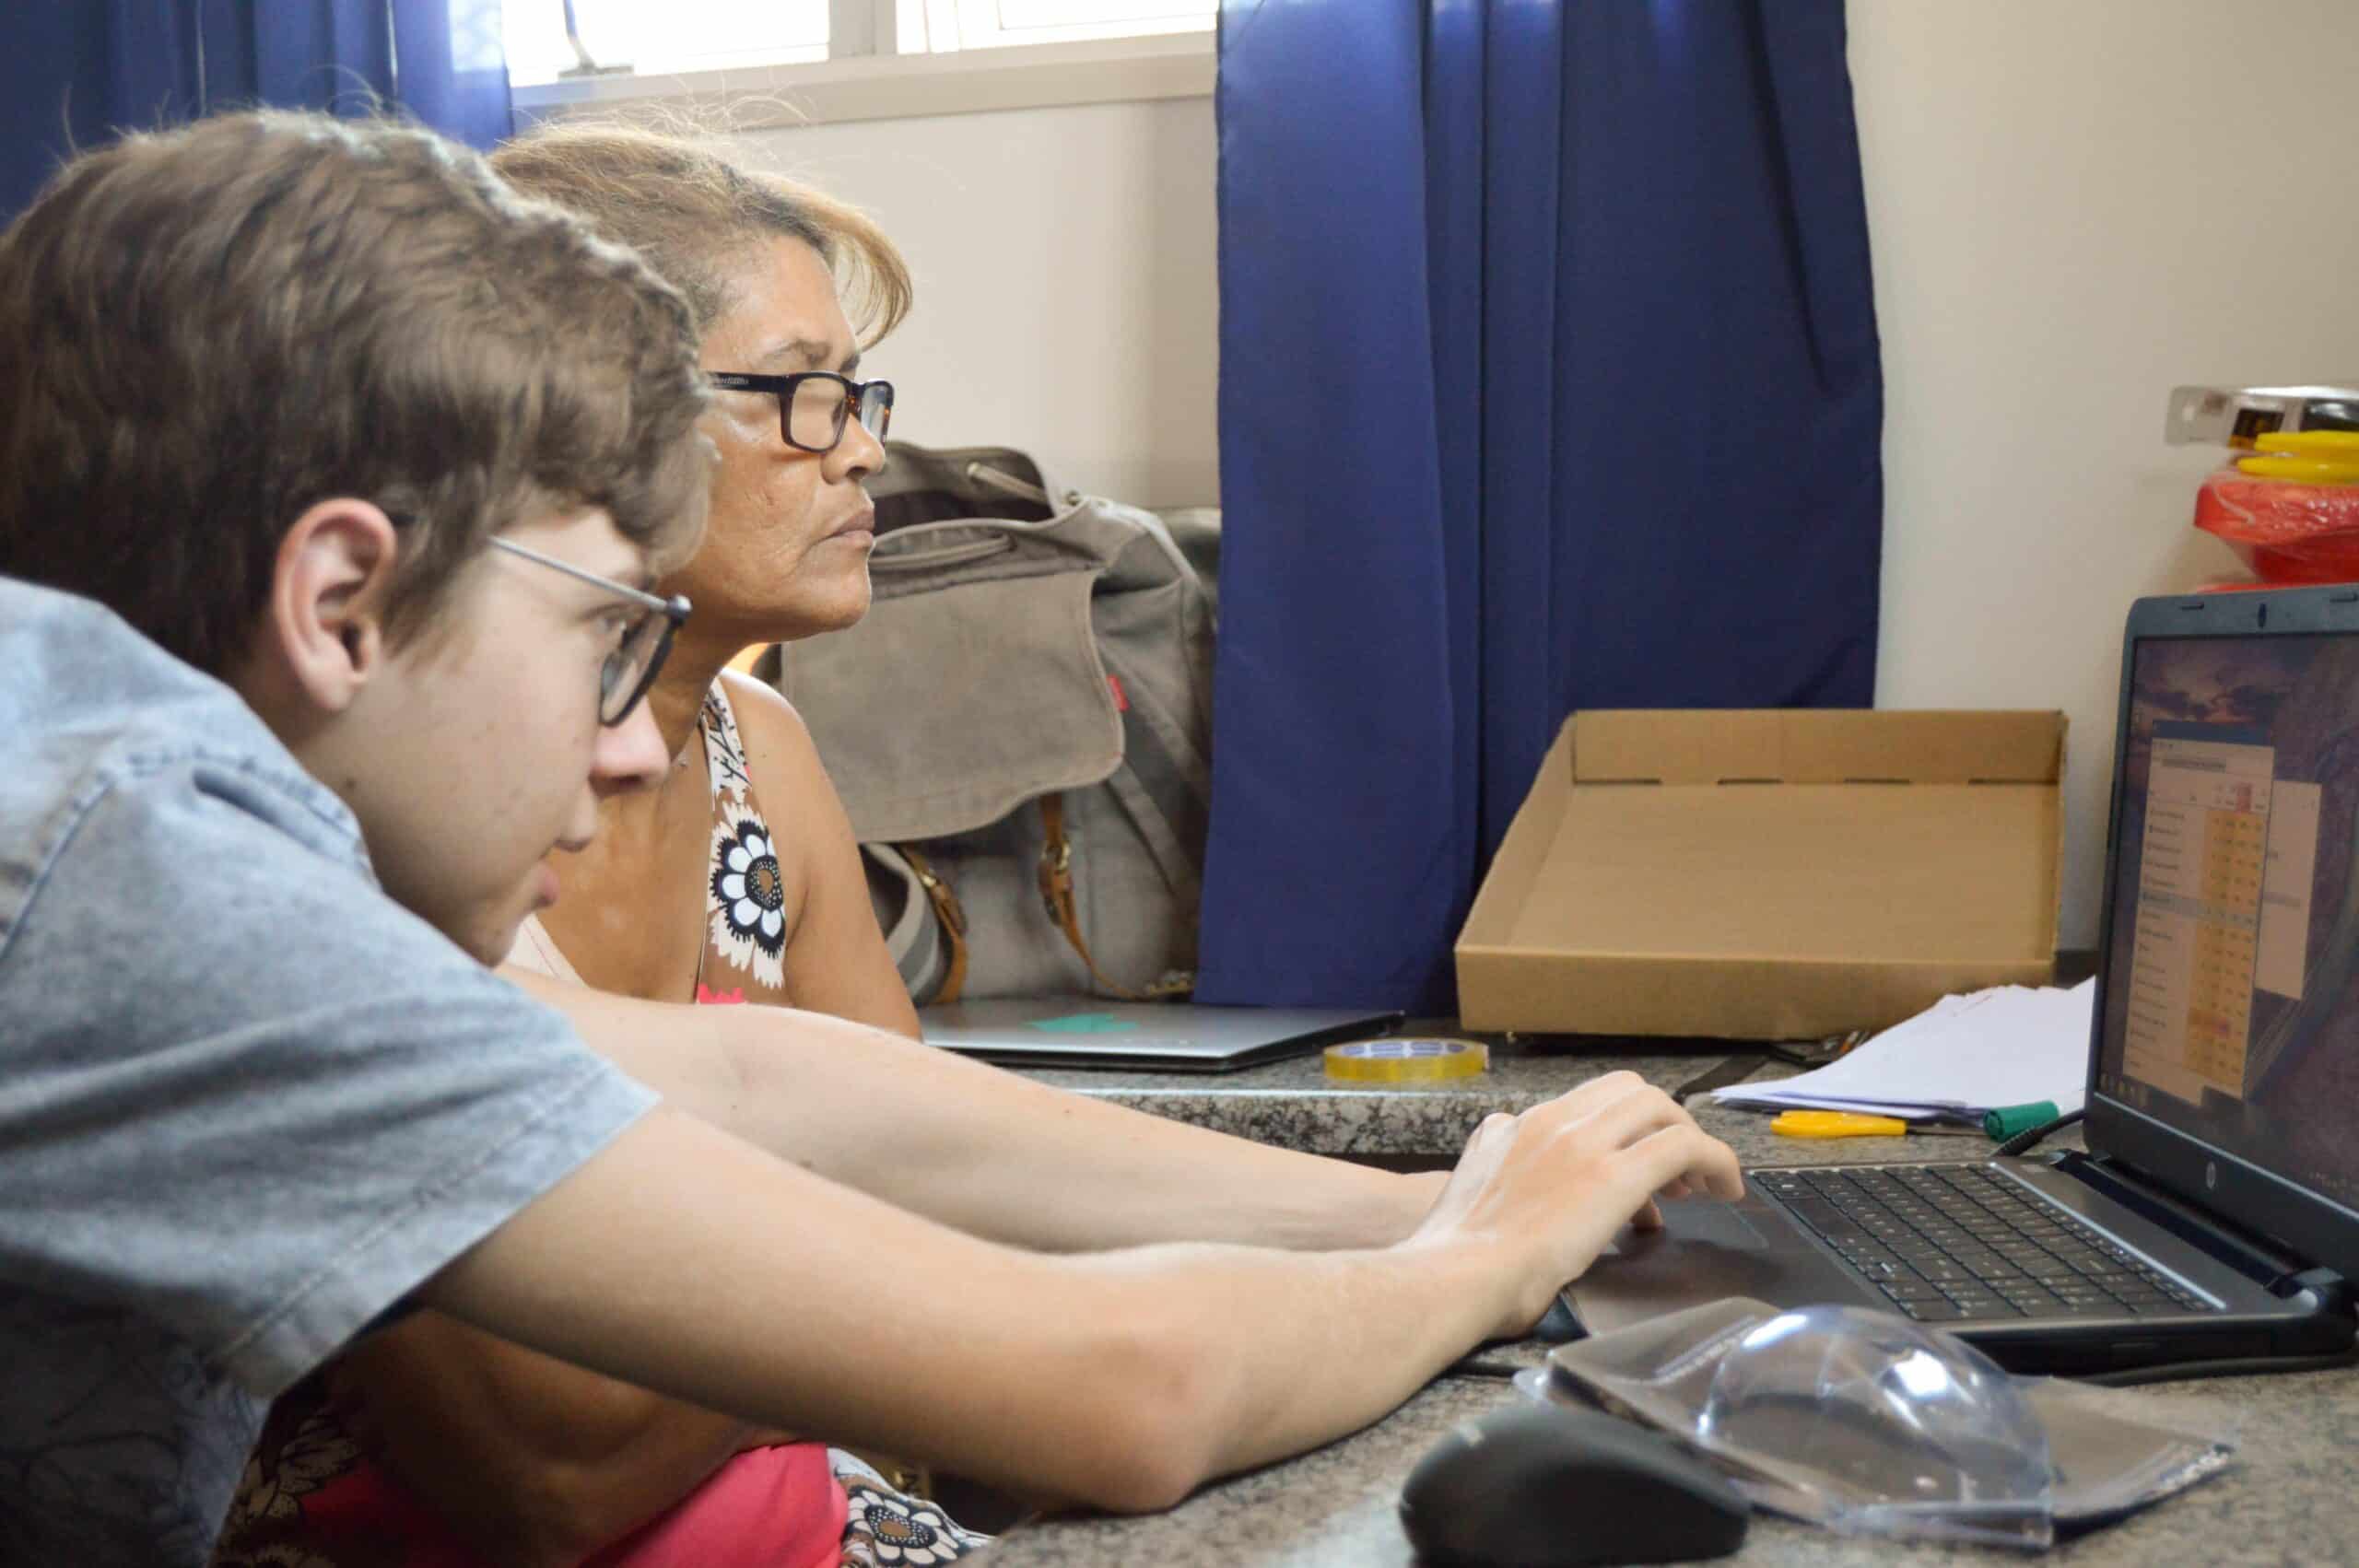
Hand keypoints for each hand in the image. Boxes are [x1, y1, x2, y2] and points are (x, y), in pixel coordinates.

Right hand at [1410, 1072, 1743, 1336]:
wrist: (1454, 1276)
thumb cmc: (1455, 1258)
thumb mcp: (1468, 1187)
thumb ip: (1496, 1161)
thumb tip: (1517, 1166)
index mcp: (1514, 1127)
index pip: (1588, 1103)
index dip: (1624, 1129)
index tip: (1637, 1168)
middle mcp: (1550, 1122)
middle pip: (1630, 1092)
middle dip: (1661, 1126)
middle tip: (1675, 1176)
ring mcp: (1582, 1145)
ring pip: (1659, 1109)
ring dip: (1689, 1141)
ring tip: (1703, 1186)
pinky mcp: (1613, 1176)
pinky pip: (1684, 1146)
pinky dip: (1715, 1161)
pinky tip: (1726, 1189)